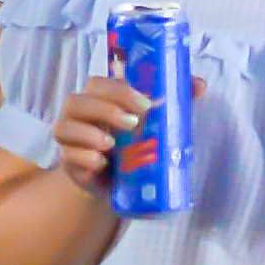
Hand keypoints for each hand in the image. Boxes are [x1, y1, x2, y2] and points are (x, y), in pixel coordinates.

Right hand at [44, 65, 162, 199]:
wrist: (115, 181)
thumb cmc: (133, 142)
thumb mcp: (154, 123)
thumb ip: (174, 100)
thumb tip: (200, 85)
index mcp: (99, 97)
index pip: (100, 83)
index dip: (120, 90)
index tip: (146, 103)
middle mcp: (80, 113)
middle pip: (77, 100)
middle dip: (105, 109)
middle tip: (134, 123)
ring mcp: (70, 138)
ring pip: (64, 127)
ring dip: (88, 133)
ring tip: (112, 144)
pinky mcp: (69, 163)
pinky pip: (67, 156)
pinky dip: (83, 157)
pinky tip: (100, 163)